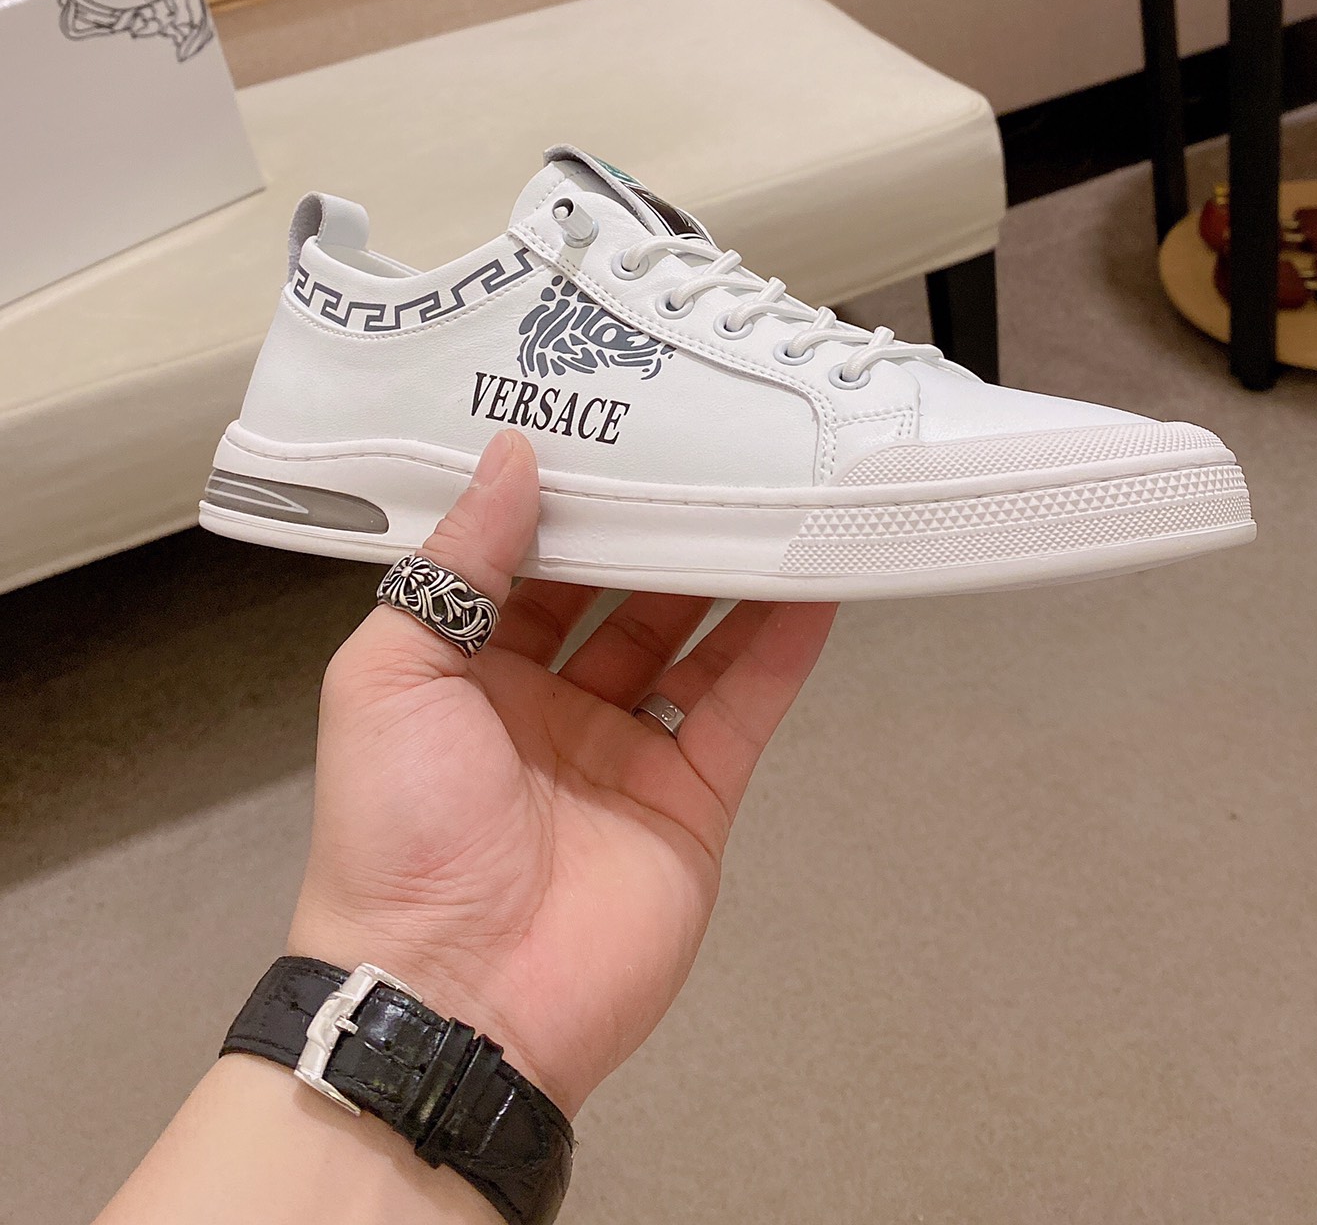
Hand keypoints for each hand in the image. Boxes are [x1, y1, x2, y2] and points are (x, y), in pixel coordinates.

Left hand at [289, 429, 835, 1118]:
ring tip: (776, 496)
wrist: (456, 999)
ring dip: (730, 574)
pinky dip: (780, 649)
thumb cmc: (396, 835)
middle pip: (619, 594)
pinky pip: (741, 707)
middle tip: (707, 448)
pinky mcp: (690, 797)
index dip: (566, 501)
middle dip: (658, 529)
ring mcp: (624, 751)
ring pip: (690, 640)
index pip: (526, 564)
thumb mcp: (388, 676)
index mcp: (466, 672)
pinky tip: (815, 586)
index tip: (609, 429)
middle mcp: (548, 704)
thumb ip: (454, 564)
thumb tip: (510, 458)